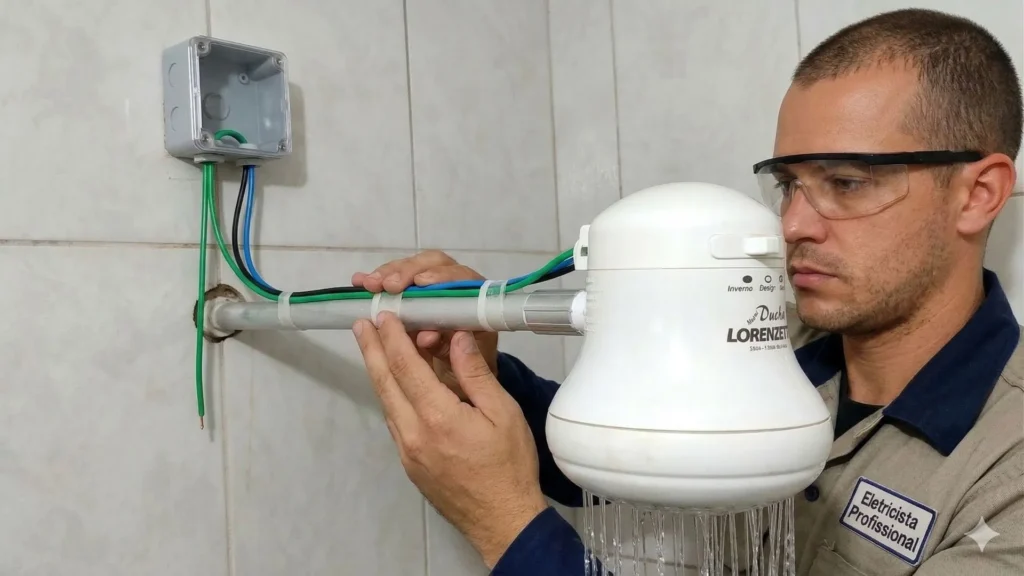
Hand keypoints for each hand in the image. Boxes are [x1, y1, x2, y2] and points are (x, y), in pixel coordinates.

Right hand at [352, 251, 499, 400]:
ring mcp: (435, 287)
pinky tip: (359, 282)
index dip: (441, 277)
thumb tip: (426, 335)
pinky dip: (378, 280)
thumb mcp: (465, 367)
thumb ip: (448, 349)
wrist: (467, 378)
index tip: (420, 283)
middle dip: (407, 271)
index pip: (462, 278)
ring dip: (389, 273)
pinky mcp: (415, 293)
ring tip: (367, 284)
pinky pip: (398, 280)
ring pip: (413, 268)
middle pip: (434, 264)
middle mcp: (458, 287)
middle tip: (386, 285)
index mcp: (476, 302)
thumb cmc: (469, 371)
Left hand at [354, 312, 547, 567]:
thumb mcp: (503, 413)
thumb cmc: (510, 465)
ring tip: (372, 347)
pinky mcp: (409, 464)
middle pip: (386, 383)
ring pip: (387, 402)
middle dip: (372, 350)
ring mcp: (407, 451)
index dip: (393, 338)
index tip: (383, 316)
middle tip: (360, 323)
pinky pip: (394, 421)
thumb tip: (456, 338)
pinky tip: (394, 385)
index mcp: (438, 416)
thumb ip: (475, 374)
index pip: (407, 367)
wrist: (502, 520)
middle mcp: (413, 433)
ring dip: (378, 372)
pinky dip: (390, 395)